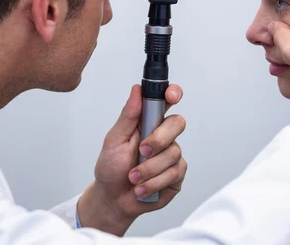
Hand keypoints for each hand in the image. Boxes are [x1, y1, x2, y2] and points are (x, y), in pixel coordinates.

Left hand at [77, 84, 186, 236]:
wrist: (113, 199)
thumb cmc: (112, 167)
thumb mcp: (114, 140)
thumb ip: (128, 115)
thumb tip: (137, 89)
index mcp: (148, 122)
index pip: (167, 100)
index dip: (173, 93)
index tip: (171, 96)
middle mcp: (164, 136)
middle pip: (177, 123)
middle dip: (159, 139)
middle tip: (142, 151)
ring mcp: (172, 155)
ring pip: (173, 153)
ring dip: (149, 169)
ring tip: (133, 177)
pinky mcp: (177, 175)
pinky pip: (174, 174)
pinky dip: (153, 182)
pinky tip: (141, 187)